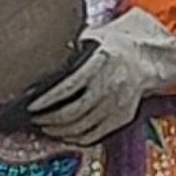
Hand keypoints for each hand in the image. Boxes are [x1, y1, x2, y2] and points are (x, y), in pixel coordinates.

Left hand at [30, 8, 175, 144]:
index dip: (46, 100)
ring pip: (82, 127)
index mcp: (101, 63)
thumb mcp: (93, 37)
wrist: (145, 58)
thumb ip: (71, 47)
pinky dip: (76, 138)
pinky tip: (64, 133)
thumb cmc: (112, 46)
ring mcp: (118, 104)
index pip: (68, 87)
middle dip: (49, 119)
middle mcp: (111, 85)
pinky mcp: (122, 118)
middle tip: (34, 118)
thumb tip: (41, 55)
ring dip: (60, 131)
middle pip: (73, 112)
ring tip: (45, 126)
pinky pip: (95, 135)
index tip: (30, 105)